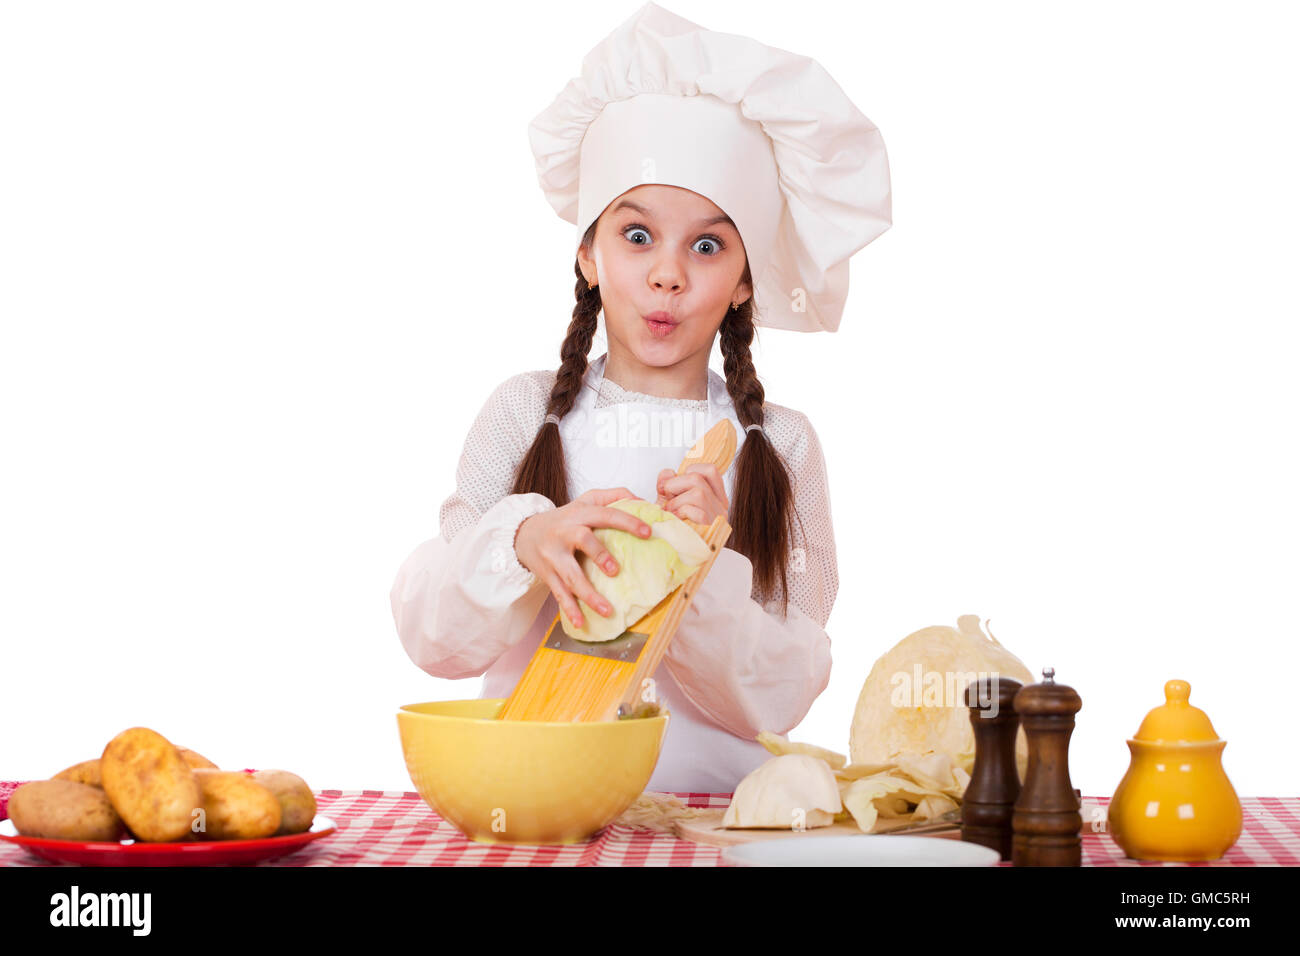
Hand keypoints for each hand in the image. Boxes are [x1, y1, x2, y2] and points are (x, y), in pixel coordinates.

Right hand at [513, 486, 652, 629]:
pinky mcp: (547, 574)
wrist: (523, 533)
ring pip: (571, 576)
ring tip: (607, 610)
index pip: (605, 514)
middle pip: (583, 540)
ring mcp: (554, 555)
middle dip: (599, 555)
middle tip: (615, 571)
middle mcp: (565, 532)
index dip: (627, 522)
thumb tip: (642, 500)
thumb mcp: (584, 501)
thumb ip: (613, 496)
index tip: (647, 532)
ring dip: (589, 594)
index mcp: (579, 514)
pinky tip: (581, 623)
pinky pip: (559, 594)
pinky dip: (569, 609)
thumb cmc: (563, 518)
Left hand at [656, 464, 727, 525]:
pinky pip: (696, 510)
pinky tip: (675, 521)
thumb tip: (668, 473)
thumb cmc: (676, 529)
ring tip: (671, 513)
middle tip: (668, 501)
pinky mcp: (710, 528)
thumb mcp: (671, 503)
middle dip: (675, 486)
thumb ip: (669, 486)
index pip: (710, 470)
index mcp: (715, 497)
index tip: (675, 485)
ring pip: (698, 492)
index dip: (688, 471)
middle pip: (698, 478)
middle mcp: (720, 505)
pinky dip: (680, 513)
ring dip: (676, 502)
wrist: (678, 556)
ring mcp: (717, 517)